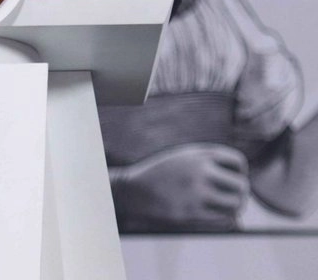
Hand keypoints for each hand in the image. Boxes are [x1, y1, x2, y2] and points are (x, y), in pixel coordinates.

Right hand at [111, 143, 248, 230]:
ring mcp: (196, 193)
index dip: (239, 172)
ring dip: (235, 208)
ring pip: (236, 204)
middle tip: (232, 198)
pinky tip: (217, 216)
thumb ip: (210, 161)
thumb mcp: (184, 158)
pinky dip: (226, 220)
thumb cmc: (162, 174)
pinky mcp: (191, 213)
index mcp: (198, 155)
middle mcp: (199, 171)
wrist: (133, 191)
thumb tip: (243, 178)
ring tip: (226, 208)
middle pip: (241, 185)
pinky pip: (224, 220)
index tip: (229, 178)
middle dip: (240, 193)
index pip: (238, 162)